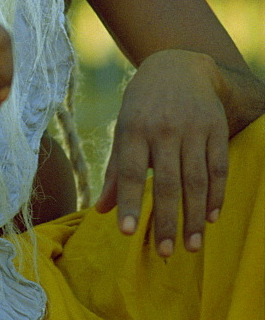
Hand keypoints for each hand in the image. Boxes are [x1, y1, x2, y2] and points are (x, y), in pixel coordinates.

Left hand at [95, 49, 229, 256]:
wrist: (178, 66)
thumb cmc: (143, 106)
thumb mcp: (123, 129)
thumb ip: (116, 170)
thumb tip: (101, 210)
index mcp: (133, 129)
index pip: (131, 172)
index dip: (130, 203)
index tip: (127, 233)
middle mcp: (163, 129)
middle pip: (167, 182)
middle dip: (167, 220)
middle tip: (166, 253)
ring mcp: (192, 128)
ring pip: (196, 180)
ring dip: (195, 216)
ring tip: (191, 246)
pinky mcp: (215, 128)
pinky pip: (218, 168)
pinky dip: (216, 195)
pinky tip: (211, 217)